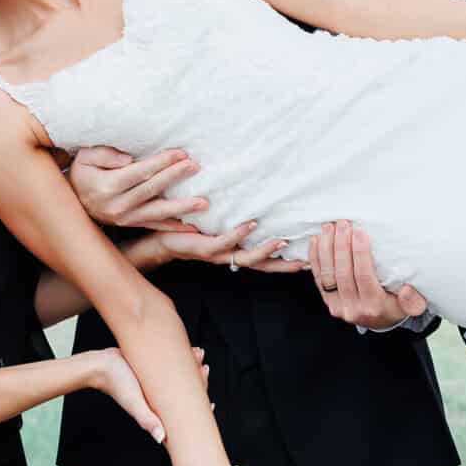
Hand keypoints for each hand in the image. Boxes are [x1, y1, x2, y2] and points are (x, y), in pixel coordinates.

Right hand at [67, 145, 207, 229]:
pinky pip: (154, 226)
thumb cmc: (82, 173)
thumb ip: (105, 154)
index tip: (182, 153)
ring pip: (157, 212)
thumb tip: (128, 160)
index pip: (140, 172)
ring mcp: (123, 218)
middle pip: (152, 189)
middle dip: (175, 177)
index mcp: (106, 186)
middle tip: (195, 167)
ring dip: (181, 207)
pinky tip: (192, 226)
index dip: (162, 162)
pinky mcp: (129, 225)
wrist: (71, 201)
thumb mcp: (85, 158)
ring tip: (203, 202)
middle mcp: (116, 205)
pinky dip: (173, 226)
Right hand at [89, 346, 207, 442]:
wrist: (101, 364)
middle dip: (199, 380)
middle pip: (186, 392)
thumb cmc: (117, 384)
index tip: (212, 403)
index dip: (200, 409)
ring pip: (181, 377)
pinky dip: (181, 359)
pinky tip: (188, 349)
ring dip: (192, 366)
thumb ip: (147, 420)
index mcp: (157, 409)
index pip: (183, 413)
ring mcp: (157, 384)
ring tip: (198, 353)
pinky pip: (172, 366)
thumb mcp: (134, 403)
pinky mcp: (153, 371)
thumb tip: (161, 439)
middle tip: (204, 367)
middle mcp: (159, 398)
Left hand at [129, 221, 306, 274]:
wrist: (155, 240)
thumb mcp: (215, 224)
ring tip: (284, 240)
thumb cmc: (188, 229)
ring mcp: (217, 254)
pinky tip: (252, 223)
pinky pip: (224, 242)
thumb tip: (255, 200)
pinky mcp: (202, 247)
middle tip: (308, 259)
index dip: (286, 261)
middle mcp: (229, 257)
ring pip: (247, 258)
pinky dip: (239, 234)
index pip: (265, 260)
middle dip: (285, 264)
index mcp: (234, 252)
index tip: (310, 257)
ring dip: (266, 249)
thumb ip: (233, 219)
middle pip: (263, 265)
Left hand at [308, 220, 428, 330]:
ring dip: (326, 248)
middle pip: (343, 273)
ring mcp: (337, 306)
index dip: (360, 253)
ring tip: (329, 227)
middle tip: (343, 224)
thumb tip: (407, 290)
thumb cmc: (396, 306)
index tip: (360, 231)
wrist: (380, 322)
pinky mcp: (327, 301)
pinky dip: (315, 258)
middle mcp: (353, 308)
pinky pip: (317, 278)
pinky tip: (316, 240)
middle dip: (341, 245)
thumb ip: (413, 301)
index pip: (364, 277)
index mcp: (374, 307)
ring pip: (327, 274)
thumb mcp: (413, 306)